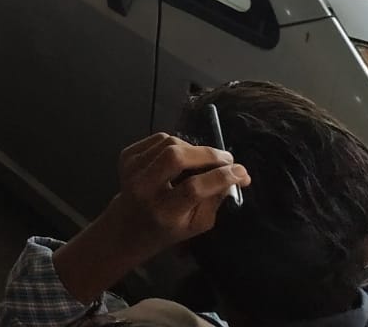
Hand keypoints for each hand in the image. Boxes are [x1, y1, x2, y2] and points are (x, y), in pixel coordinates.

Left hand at [107, 133, 248, 248]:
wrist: (128, 223)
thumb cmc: (168, 228)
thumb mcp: (196, 224)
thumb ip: (216, 200)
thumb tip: (238, 175)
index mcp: (163, 212)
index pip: (193, 188)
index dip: (220, 177)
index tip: (241, 172)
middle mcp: (144, 188)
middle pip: (176, 157)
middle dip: (208, 154)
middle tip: (227, 159)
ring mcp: (132, 168)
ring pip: (169, 143)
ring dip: (194, 149)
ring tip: (204, 161)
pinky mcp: (127, 155)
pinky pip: (159, 138)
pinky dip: (177, 143)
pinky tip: (183, 157)